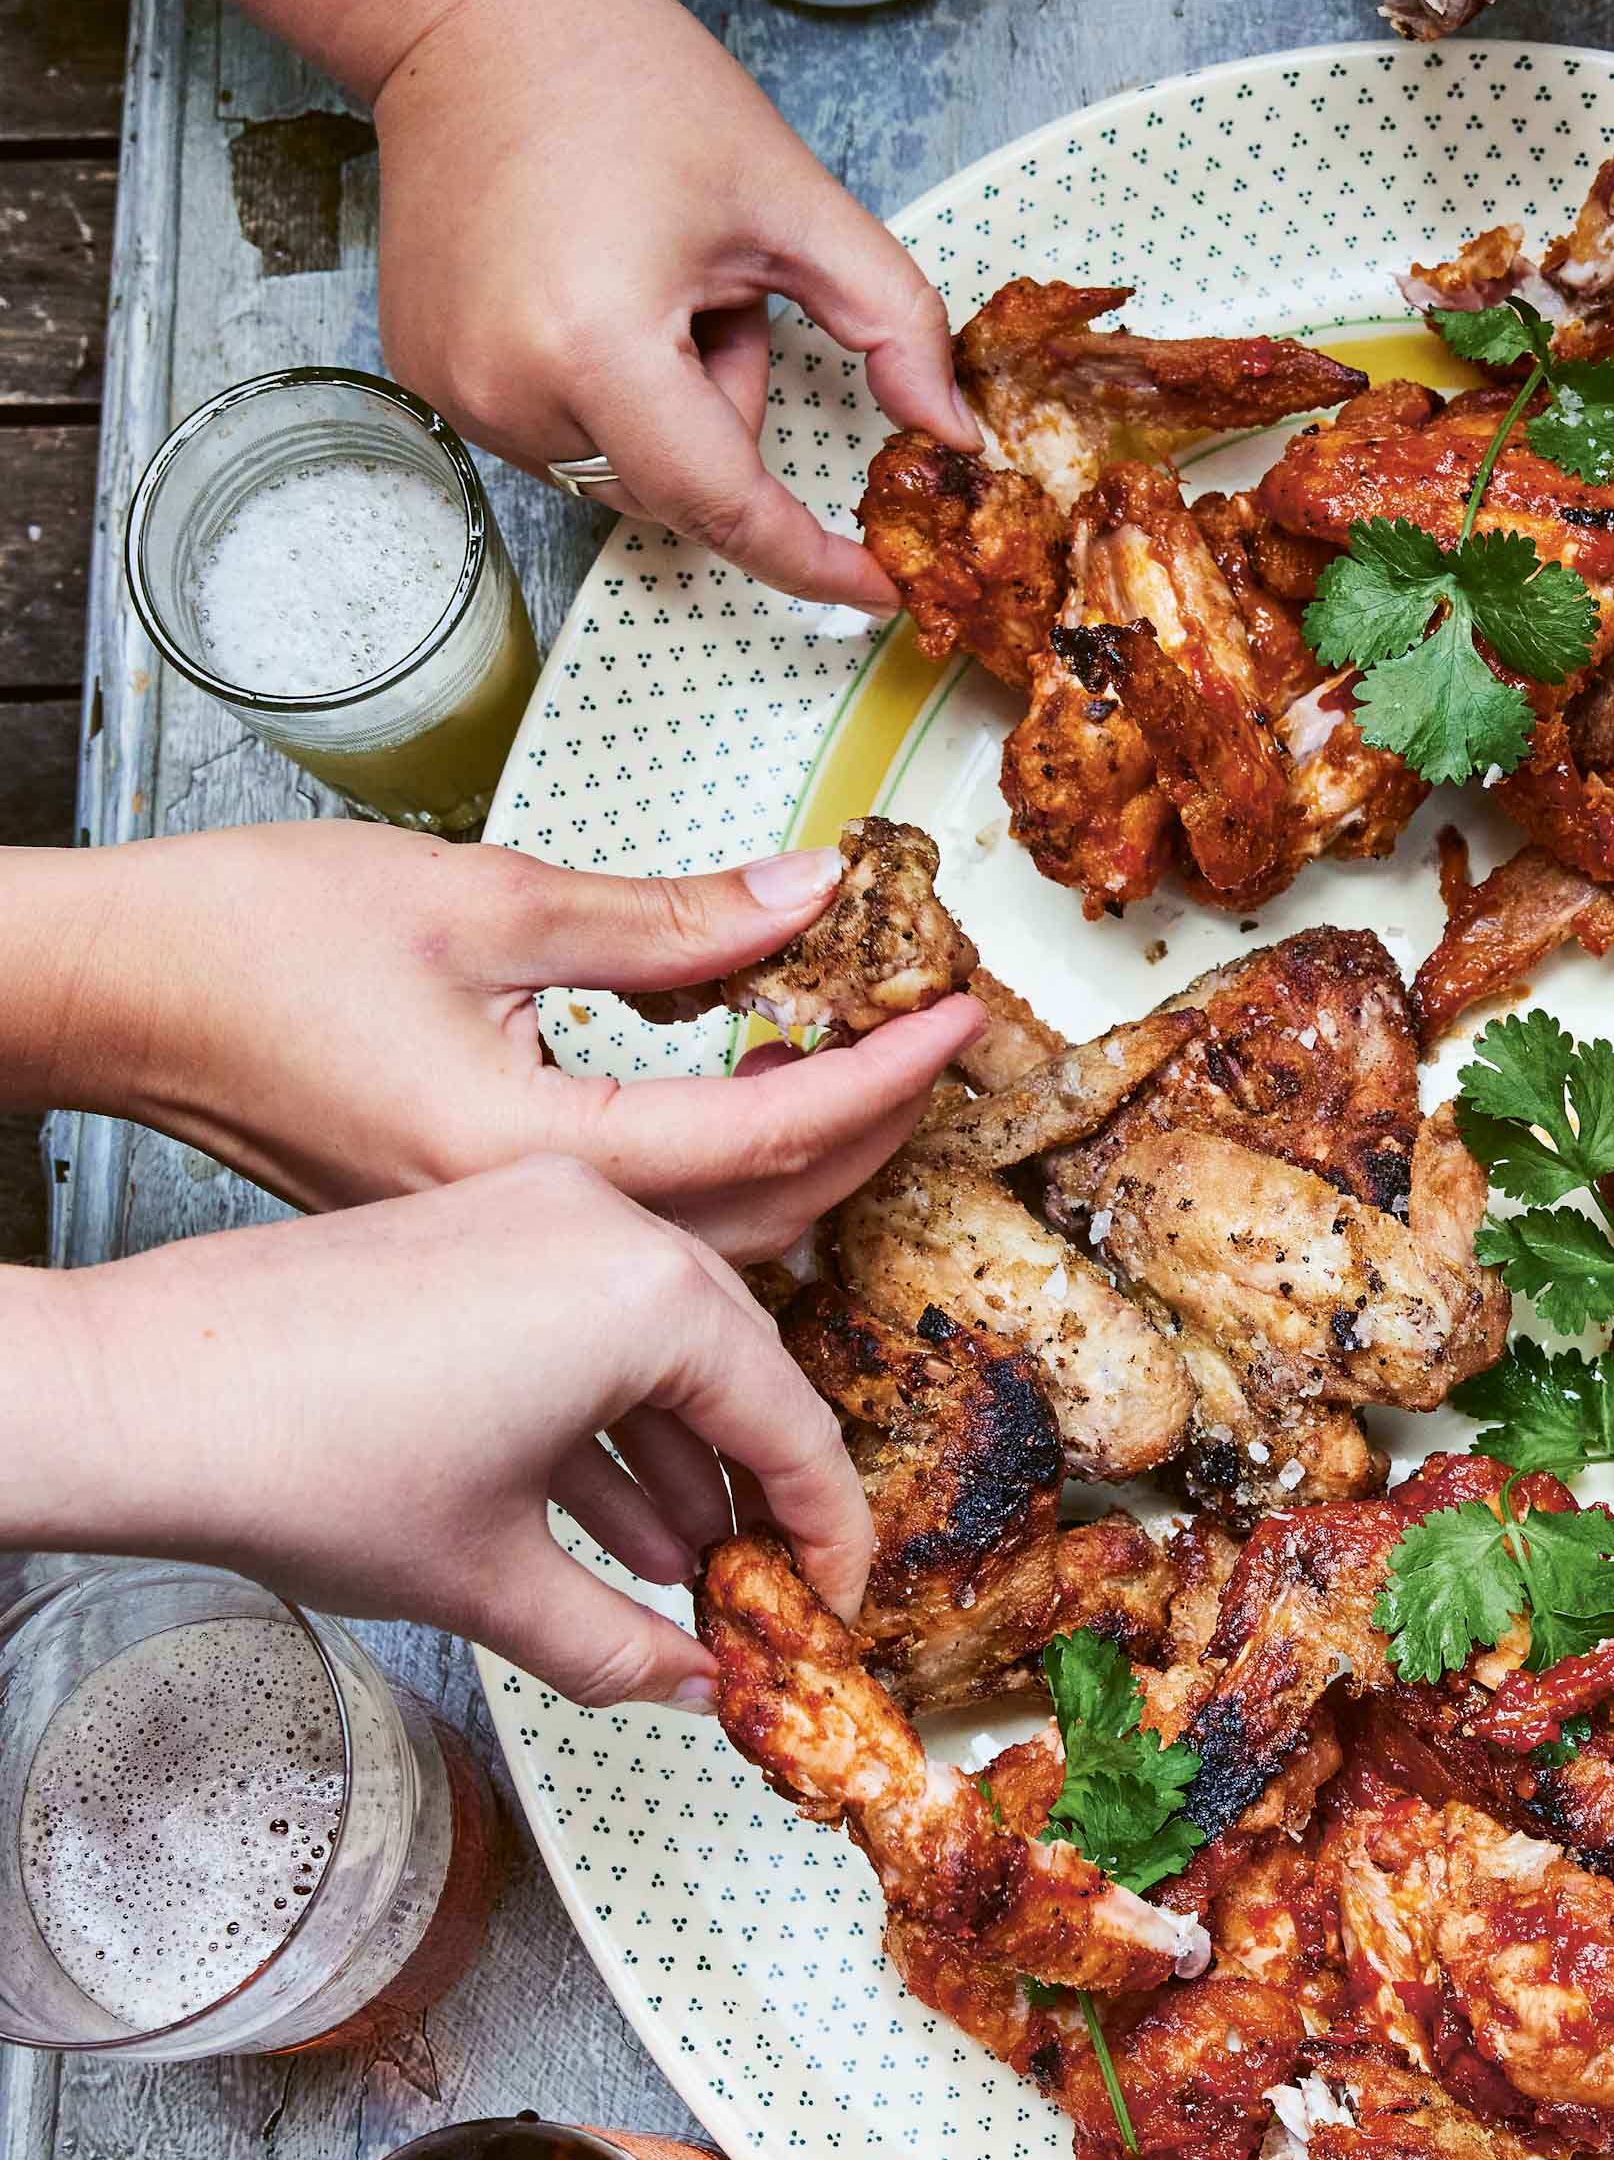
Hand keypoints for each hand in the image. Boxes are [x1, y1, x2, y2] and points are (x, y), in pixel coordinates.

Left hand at [7, 1163, 871, 1705]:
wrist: (137, 1398)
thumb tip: (689, 1682)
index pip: (794, 1425)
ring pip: (655, 1343)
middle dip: (752, 1491)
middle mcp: (603, 1223)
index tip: (834, 1602)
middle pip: (737, 1370)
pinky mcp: (472, 1224)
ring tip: (679, 1567)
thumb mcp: (490, 1583)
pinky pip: (581, 1316)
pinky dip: (601, 1411)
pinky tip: (600, 1513)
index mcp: (644, 1295)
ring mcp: (532, 1209)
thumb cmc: (300, 1462)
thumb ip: (621, 1645)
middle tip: (765, 1586)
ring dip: (676, 1456)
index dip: (826, 1535)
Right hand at [29, 822, 980, 1260]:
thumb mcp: (480, 899)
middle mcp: (512, 1229)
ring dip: (798, 1196)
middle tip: (938, 1062)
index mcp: (522, 1148)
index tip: (958, 1020)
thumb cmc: (244, 938)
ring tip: (872, 1110)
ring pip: (692, 1262)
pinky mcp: (461, 1241)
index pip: (764, 1129)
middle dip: (866, 1143)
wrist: (109, 992)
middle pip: (750, 1226)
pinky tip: (746, 1170)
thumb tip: (806, 897)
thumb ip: (661, 918)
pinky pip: (623, 1262)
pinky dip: (709, 1221)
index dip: (883, 1076)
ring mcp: (486, 1251)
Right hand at [374, 0, 969, 611]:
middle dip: (725, 407)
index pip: (724, 506)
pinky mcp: (427, 380)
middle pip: (677, 483)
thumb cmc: (626, 81)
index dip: (809, 559)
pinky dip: (597, 386)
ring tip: (640, 272)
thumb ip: (892, 323)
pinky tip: (583, 282)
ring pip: (620, 465)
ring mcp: (456, 392)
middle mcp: (509, 390)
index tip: (875, 586)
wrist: (470, 13)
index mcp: (598, 347)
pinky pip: (555, 433)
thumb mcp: (791, 198)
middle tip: (713, 286)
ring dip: (662, 399)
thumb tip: (950, 435)